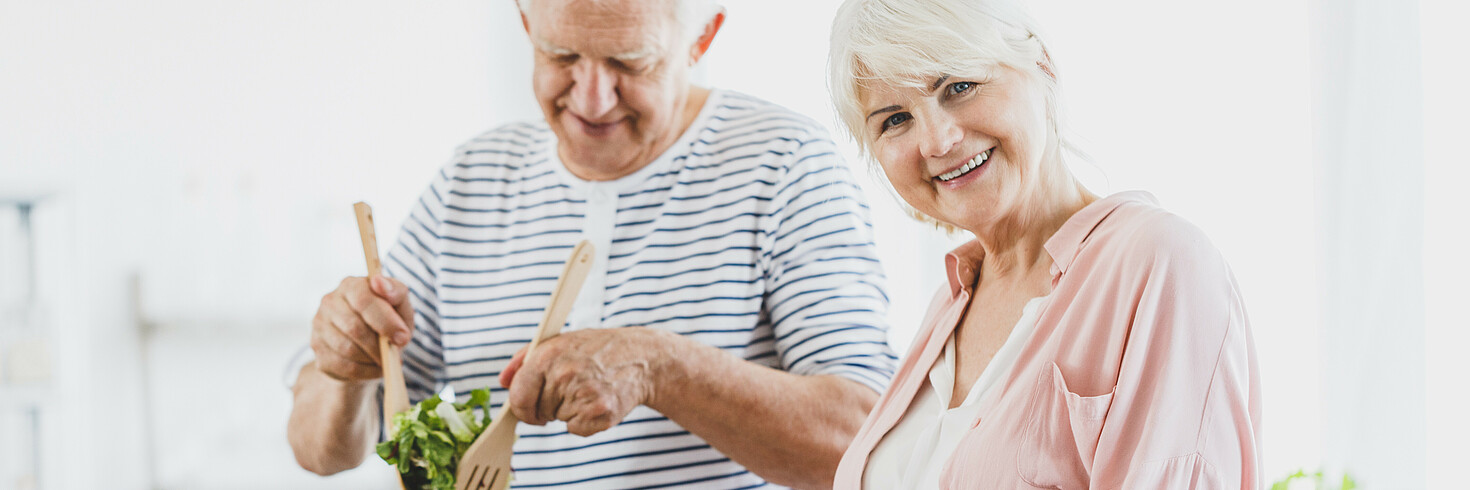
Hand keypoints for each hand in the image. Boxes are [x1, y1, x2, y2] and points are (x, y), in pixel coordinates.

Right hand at [310, 276, 414, 381]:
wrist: (368, 344)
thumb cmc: (387, 319)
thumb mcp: (399, 305)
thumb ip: (395, 292)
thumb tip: (380, 283)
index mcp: (350, 285)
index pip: (363, 300)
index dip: (385, 321)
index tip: (403, 337)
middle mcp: (329, 302)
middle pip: (354, 328)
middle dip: (380, 345)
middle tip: (396, 353)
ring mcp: (319, 326)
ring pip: (347, 349)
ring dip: (372, 359)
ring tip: (386, 359)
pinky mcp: (317, 349)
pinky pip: (342, 366)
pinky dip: (365, 371)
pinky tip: (375, 367)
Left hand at [499, 327, 676, 435]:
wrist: (641, 358)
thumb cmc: (596, 349)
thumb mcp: (560, 341)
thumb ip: (525, 359)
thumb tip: (502, 381)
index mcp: (548, 355)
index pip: (518, 396)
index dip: (521, 407)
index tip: (529, 408)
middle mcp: (564, 375)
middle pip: (537, 411)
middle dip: (548, 406)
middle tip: (569, 390)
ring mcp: (583, 395)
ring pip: (557, 420)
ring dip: (569, 411)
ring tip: (588, 389)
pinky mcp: (600, 413)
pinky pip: (576, 429)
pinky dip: (585, 421)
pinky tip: (598, 401)